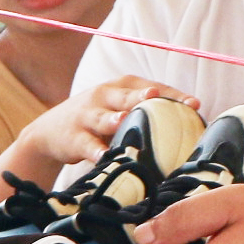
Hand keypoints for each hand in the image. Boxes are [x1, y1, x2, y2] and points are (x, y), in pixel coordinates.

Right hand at [18, 77, 198, 172]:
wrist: (49, 133)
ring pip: (103, 116)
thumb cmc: (97, 122)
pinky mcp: (73, 136)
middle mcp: (105, 95)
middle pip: (127, 96)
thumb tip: (191, 132)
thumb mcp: (120, 110)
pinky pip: (86, 144)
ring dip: (113, 119)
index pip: (152, 87)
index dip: (173, 95)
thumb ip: (147, 115)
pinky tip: (102, 156)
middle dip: (142, 96)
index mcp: (123, 86)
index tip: (194, 105)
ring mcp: (87, 115)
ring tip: (122, 121)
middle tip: (156, 97)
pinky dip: (94, 150)